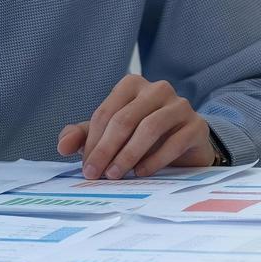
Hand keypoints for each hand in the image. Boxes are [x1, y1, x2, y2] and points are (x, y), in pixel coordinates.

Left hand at [56, 75, 216, 178]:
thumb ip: (84, 137)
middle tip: (95, 175)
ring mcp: (180, 105)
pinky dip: (154, 160)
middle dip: (106, 150)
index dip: (93, 142)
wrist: (185, 148)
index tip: (86, 169)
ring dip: (128, 154)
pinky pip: (174, 141)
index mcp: (133, 86)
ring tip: (115, 175)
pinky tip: (141, 173)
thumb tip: (62, 145)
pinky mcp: (197, 125)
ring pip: (150, 127)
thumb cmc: (141, 138)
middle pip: (125, 118)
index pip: (106, 112)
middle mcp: (158, 89)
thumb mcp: (109, 136)